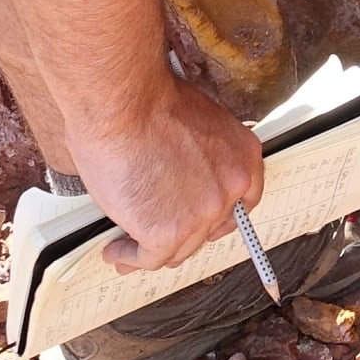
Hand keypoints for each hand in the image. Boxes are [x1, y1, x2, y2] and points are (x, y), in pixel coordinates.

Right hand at [77, 76, 266, 275]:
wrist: (123, 101)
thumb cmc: (147, 101)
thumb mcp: (196, 123)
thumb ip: (198, 156)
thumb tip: (177, 177)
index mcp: (243, 156)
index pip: (241, 201)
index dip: (215, 216)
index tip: (198, 223)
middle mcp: (232, 187)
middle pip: (208, 228)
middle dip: (182, 233)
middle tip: (157, 236)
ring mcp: (203, 213)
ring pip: (179, 247)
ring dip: (153, 248)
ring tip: (128, 246)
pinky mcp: (169, 232)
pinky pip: (150, 258)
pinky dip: (129, 257)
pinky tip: (115, 251)